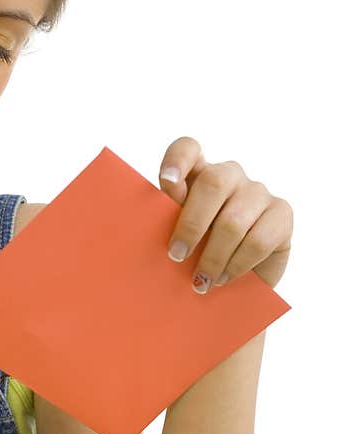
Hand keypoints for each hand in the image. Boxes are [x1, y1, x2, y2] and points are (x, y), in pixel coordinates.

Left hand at [157, 137, 292, 290]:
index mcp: (197, 174)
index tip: (167, 181)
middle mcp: (229, 175)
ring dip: (213, 257)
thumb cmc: (198, 257)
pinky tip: (225, 277)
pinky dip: (237, 264)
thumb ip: (168, 223)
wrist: (238, 284)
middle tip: (177, 256)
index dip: (178, 159)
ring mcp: (258, 192)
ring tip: (201, 281)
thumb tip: (153, 223)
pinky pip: (258, 240)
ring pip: (234, 220)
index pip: (188, 149)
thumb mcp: (179, 240)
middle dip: (192, 225)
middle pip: (214, 182)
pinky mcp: (282, 213)